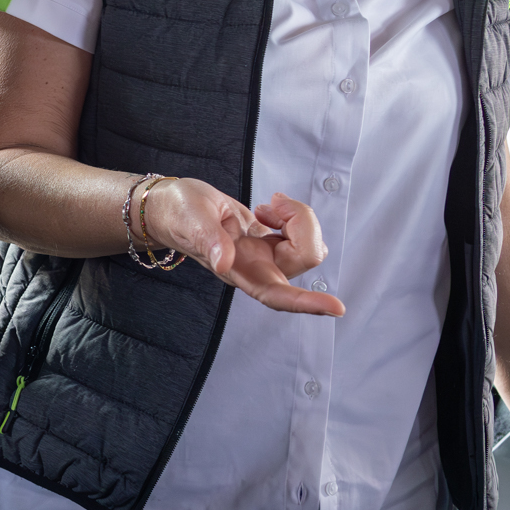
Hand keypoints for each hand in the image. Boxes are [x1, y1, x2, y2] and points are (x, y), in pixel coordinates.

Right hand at [139, 180, 345, 317]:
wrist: (173, 207)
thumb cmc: (179, 213)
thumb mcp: (191, 219)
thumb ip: (208, 241)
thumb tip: (222, 263)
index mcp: (239, 271)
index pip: (277, 295)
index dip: (307, 303)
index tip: (336, 307)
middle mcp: (258, 270)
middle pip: (304, 257)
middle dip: (301, 223)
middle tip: (272, 201)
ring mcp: (267, 257)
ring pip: (309, 246)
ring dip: (298, 218)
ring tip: (267, 205)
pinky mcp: (272, 243)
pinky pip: (304, 234)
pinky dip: (295, 215)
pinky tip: (269, 209)